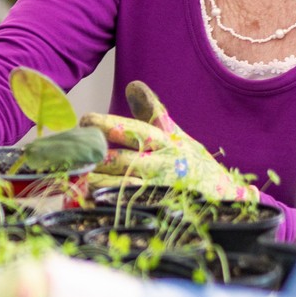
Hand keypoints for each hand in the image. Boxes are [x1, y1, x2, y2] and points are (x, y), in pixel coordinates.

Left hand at [79, 80, 257, 200]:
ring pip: (117, 186)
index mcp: (163, 142)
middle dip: (92, 156)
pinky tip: (83, 203)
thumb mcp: (175, 135)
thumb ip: (151, 112)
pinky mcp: (155, 211)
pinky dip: (102, 206)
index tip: (85, 121)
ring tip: (71, 179)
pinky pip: (123, 209)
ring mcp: (158, 190)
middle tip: (70, 153)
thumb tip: (132, 85)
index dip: (105, 124)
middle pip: (118, 159)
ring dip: (92, 183)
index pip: (131, 129)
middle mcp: (160, 165)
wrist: (225, 199)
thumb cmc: (193, 164)